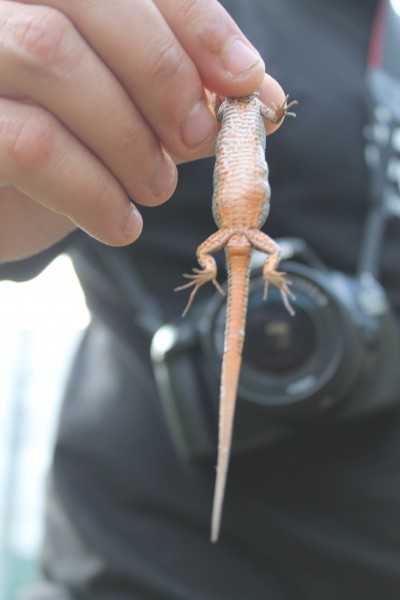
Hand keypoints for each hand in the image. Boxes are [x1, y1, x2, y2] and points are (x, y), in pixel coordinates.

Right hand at [0, 0, 285, 260]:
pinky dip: (93, 192)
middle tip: (198, 140)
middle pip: (89, 1)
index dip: (195, 22)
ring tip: (157, 190)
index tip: (247, 78)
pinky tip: (121, 224)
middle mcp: (5, 6)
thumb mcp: (130, 112)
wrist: (2, 199)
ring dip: (128, 138)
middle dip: (162, 75)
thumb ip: (189, 97)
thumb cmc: (68, 144)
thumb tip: (267, 103)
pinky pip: (29, 144)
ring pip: (53, 56)